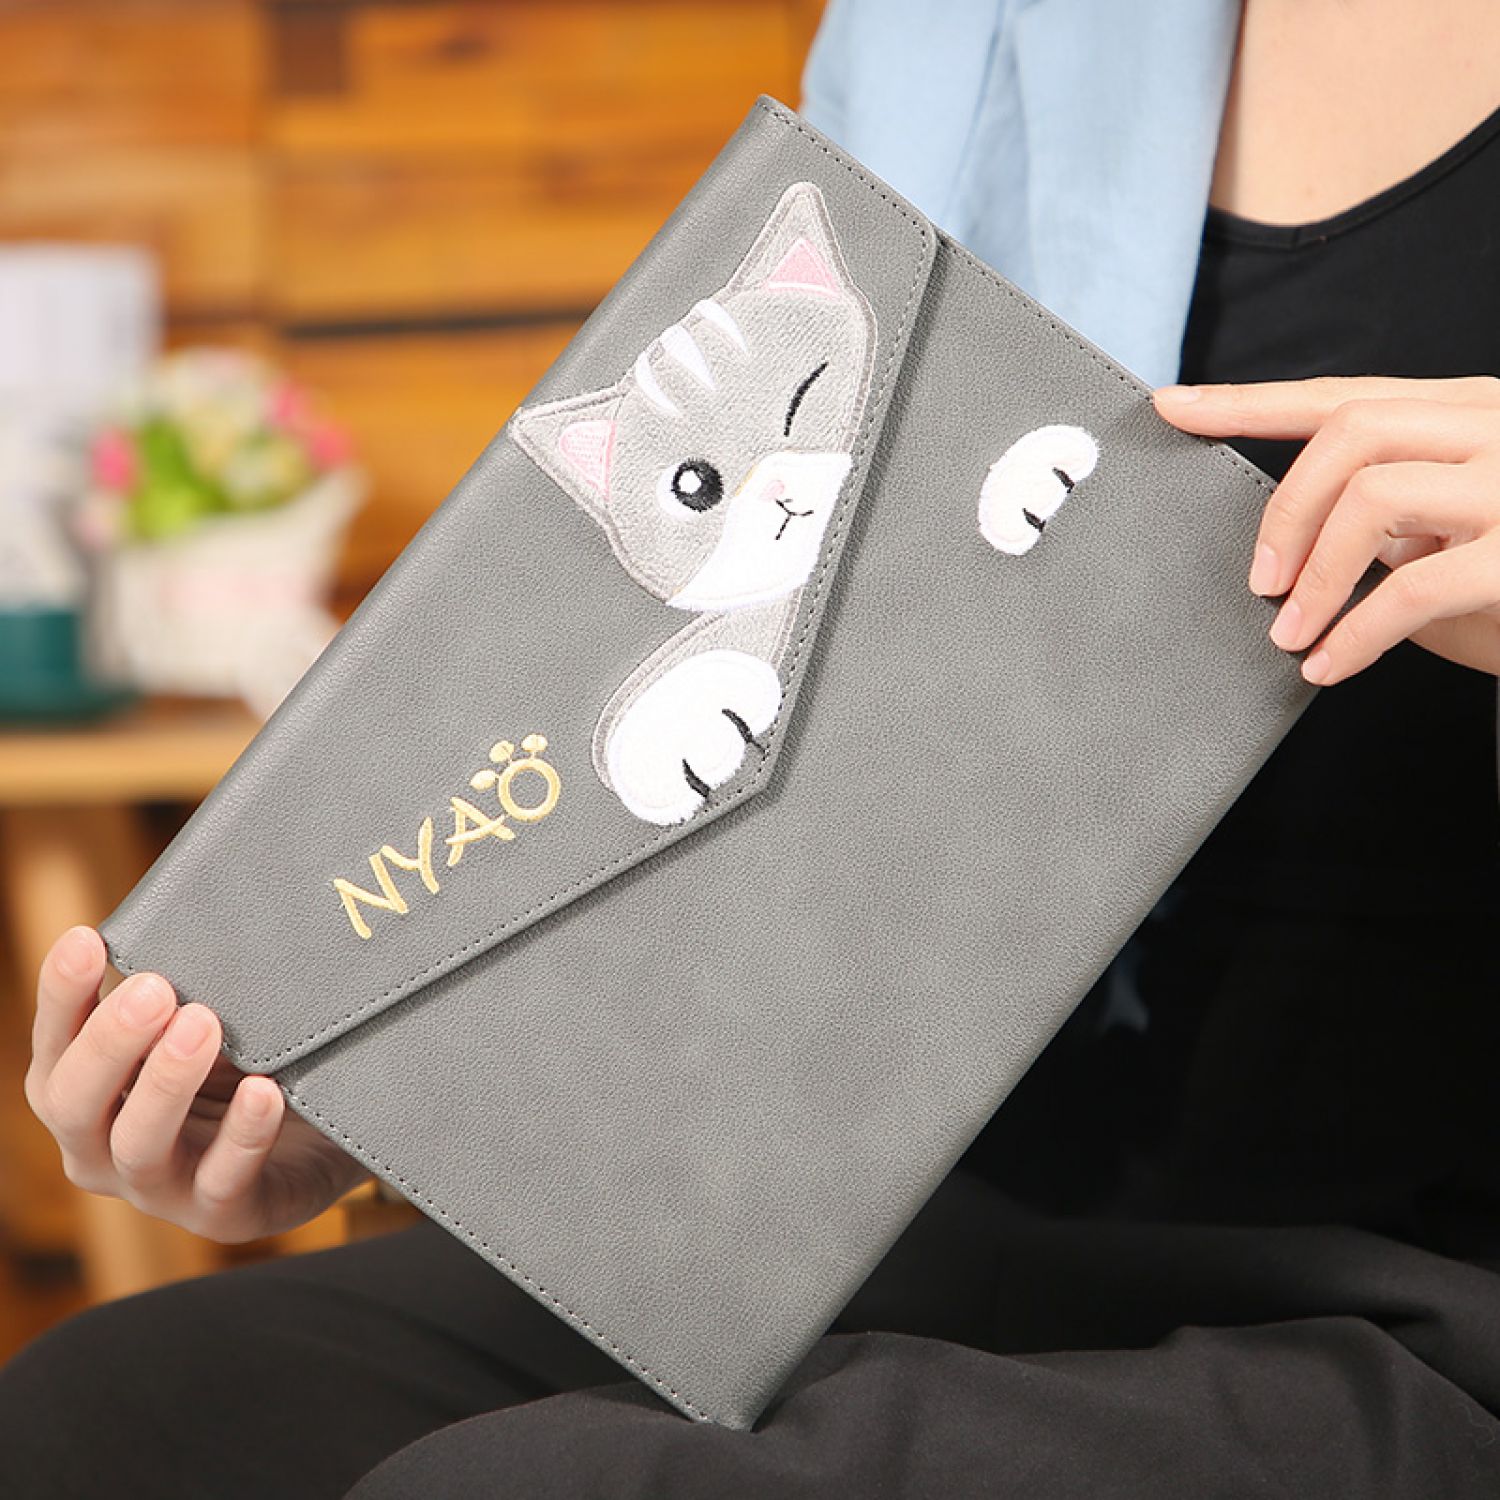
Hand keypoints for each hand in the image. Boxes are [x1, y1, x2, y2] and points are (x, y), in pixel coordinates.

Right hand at [24, 926, 370, 1242]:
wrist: (322, 1135)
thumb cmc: (243, 1066)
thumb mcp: (205, 1022)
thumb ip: (182, 987)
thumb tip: (184, 909)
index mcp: (86, 1093)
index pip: (54, 1046)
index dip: (60, 997)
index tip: (85, 939)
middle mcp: (103, 1148)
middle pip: (74, 1104)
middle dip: (110, 1044)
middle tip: (155, 989)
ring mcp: (162, 1188)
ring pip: (140, 1146)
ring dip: (168, 1083)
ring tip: (204, 1024)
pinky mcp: (225, 1215)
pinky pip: (225, 1181)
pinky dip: (242, 1136)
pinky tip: (265, 1092)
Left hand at [1154, 375, 1499, 683]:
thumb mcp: (1452, 533)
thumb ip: (1388, 518)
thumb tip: (1292, 541)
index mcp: (1471, 412)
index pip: (1344, 396)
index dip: (1250, 401)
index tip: (1173, 405)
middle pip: (1350, 431)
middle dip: (1285, 507)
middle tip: (1260, 580)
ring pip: (1374, 496)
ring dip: (1314, 575)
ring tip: (1289, 632)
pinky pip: (1413, 586)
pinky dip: (1355, 634)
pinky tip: (1330, 666)